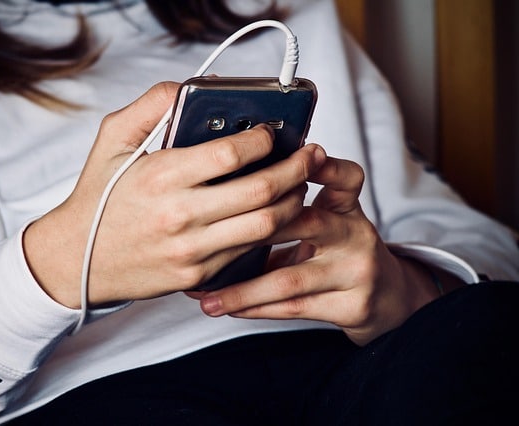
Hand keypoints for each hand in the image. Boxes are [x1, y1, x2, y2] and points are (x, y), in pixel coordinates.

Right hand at [23, 82, 326, 308]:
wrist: (77, 260)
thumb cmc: (98, 197)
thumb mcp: (112, 140)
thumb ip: (150, 106)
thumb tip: (188, 88)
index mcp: (161, 176)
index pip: (232, 153)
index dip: (264, 138)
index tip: (274, 131)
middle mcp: (180, 215)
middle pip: (262, 190)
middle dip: (296, 169)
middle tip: (309, 155)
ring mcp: (192, 251)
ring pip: (265, 225)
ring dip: (293, 202)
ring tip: (300, 185)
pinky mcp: (198, 276)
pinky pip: (248, 252)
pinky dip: (270, 231)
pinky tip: (275, 214)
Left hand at [194, 154, 456, 345]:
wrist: (385, 297)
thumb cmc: (339, 252)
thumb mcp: (328, 219)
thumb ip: (290, 207)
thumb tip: (225, 200)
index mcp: (347, 207)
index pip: (345, 177)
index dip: (324, 166)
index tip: (299, 156)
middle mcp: (355, 235)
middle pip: (307, 223)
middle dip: (254, 231)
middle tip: (211, 237)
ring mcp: (356, 272)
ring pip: (290, 279)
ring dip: (243, 290)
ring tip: (208, 296)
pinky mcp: (352, 305)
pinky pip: (294, 308)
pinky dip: (256, 308)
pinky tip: (230, 308)